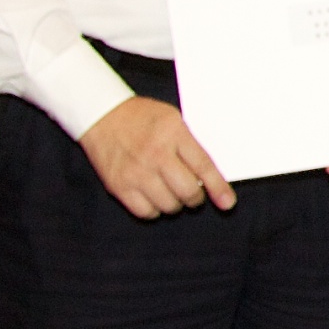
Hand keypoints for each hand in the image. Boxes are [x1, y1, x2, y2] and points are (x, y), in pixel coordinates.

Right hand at [84, 95, 236, 215]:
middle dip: (196, 197)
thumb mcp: (172, 120)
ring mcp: (135, 172)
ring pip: (169, 205)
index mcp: (172, 134)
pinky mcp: (119, 186)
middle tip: (193, 193)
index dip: (218, 188)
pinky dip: (155, 209)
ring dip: (176, 203)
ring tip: (171, 191)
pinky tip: (154, 196)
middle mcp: (154, 154)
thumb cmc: (142, 117)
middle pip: (188, 191)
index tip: (227, 203)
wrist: (101, 115)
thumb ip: (191, 146)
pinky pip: (146, 212)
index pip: (203, 167)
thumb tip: (209, 178)